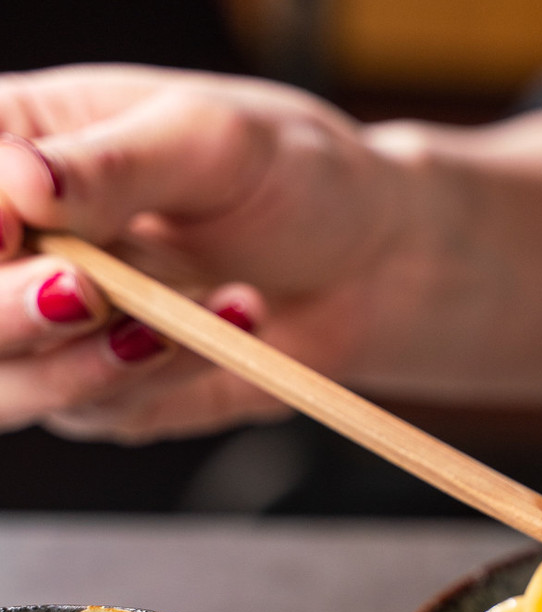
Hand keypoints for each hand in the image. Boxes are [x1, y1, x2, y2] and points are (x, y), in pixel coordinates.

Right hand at [0, 64, 392, 441]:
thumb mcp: (216, 142)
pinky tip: (239, 320)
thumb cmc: (297, 177)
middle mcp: (24, 246)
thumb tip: (21, 184)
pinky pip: (103, 409)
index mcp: (21, 150)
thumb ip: (116, 164)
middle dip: (12, 313)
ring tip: (194, 312)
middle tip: (90, 294)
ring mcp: (59, 328)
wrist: (375, 258)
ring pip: (10, 384)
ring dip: (93, 361)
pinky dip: (169, 374)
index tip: (15, 239)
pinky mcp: (110, 389)